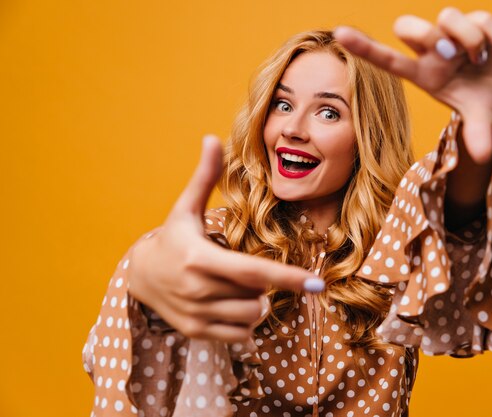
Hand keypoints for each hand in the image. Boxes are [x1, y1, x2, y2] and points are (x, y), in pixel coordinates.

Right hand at [127, 135, 323, 342]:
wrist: (140, 277)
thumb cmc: (172, 239)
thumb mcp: (185, 209)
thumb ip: (204, 176)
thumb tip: (211, 138)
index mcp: (199, 258)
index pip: (252, 271)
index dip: (287, 277)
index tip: (315, 283)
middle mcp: (197, 290)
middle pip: (258, 295)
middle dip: (263, 284)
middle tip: (242, 269)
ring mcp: (196, 315)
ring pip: (252, 316)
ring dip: (255, 302)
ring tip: (234, 286)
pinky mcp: (195, 332)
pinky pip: (241, 335)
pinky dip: (245, 322)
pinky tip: (228, 304)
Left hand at [334, 7, 491, 163]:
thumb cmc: (478, 104)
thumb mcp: (478, 120)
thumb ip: (477, 134)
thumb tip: (484, 155)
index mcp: (422, 75)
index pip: (387, 61)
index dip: (364, 47)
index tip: (340, 33)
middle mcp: (432, 53)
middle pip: (405, 26)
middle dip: (429, 36)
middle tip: (454, 55)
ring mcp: (451, 35)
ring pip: (448, 16)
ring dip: (471, 39)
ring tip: (481, 60)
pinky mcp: (475, 23)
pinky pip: (482, 18)